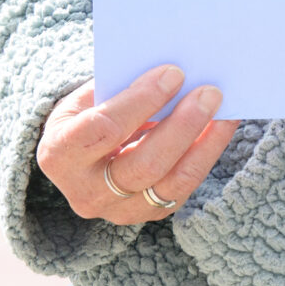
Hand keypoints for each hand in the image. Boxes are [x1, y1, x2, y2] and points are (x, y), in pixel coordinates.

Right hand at [36, 66, 235, 225]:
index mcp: (60, 155)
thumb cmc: (85, 115)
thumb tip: (171, 71)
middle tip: (209, 92)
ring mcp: (117, 210)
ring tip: (225, 110)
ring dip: (204, 143)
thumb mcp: (85, 98)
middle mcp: (85, 192)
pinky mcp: (148, 214)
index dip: (141, 101)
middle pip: (142, 165)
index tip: (174, 73)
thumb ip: (119, 86)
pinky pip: (184, 187)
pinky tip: (222, 127)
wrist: (78, 158)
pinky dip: (206, 154)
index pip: (103, 129)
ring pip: (170, 182)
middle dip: (181, 125)